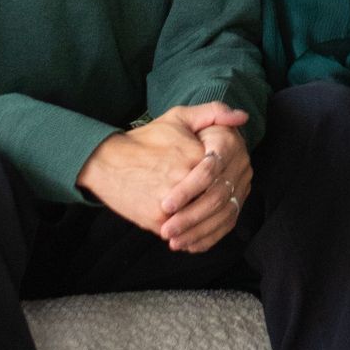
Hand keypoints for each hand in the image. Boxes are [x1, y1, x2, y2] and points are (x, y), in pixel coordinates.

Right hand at [76, 104, 249, 244]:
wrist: (106, 161)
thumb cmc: (146, 139)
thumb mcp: (179, 117)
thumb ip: (214, 113)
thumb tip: (243, 117)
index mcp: (195, 155)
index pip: (225, 175)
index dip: (227, 180)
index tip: (227, 180)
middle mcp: (185, 180)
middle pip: (215, 200)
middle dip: (220, 204)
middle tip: (222, 204)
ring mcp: (172, 204)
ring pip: (202, 220)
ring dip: (208, 224)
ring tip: (208, 220)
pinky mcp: (158, 221)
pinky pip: (184, 234)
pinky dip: (192, 236)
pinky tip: (194, 232)